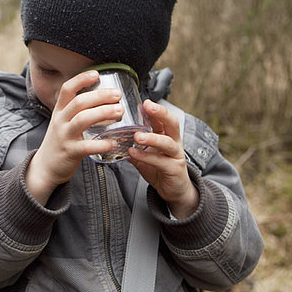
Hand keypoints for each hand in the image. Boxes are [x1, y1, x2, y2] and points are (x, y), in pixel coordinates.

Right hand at [26, 70, 122, 204]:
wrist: (45, 167)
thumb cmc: (60, 142)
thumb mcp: (63, 122)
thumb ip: (77, 111)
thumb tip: (102, 98)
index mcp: (59, 111)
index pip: (67, 89)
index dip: (81, 79)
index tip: (97, 73)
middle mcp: (60, 121)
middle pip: (79, 102)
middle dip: (100, 96)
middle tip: (117, 94)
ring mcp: (64, 136)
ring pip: (83, 120)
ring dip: (103, 113)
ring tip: (119, 112)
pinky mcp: (70, 152)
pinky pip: (87, 146)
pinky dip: (102, 144)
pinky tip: (113, 142)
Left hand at [128, 99, 198, 218]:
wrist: (174, 190)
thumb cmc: (160, 169)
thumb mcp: (145, 154)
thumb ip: (134, 144)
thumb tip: (116, 136)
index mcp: (167, 135)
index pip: (163, 118)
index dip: (154, 109)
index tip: (143, 102)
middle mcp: (174, 142)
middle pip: (172, 123)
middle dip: (161, 113)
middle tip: (148, 106)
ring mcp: (175, 155)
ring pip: (167, 142)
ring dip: (152, 137)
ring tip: (137, 136)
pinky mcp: (174, 169)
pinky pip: (160, 161)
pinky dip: (146, 156)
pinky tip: (134, 153)